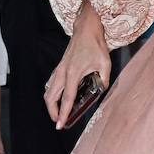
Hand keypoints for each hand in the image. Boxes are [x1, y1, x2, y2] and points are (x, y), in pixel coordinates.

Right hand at [45, 1, 110, 128]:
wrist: (86, 29)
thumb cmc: (95, 45)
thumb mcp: (105, 63)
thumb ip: (104, 79)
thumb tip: (102, 90)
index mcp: (73, 73)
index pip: (67, 98)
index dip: (63, 113)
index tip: (60, 124)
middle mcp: (62, 73)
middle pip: (51, 97)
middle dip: (53, 111)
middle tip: (59, 121)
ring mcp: (59, 70)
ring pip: (48, 91)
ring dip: (51, 104)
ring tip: (58, 113)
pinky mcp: (59, 67)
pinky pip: (51, 84)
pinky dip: (52, 94)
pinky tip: (59, 99)